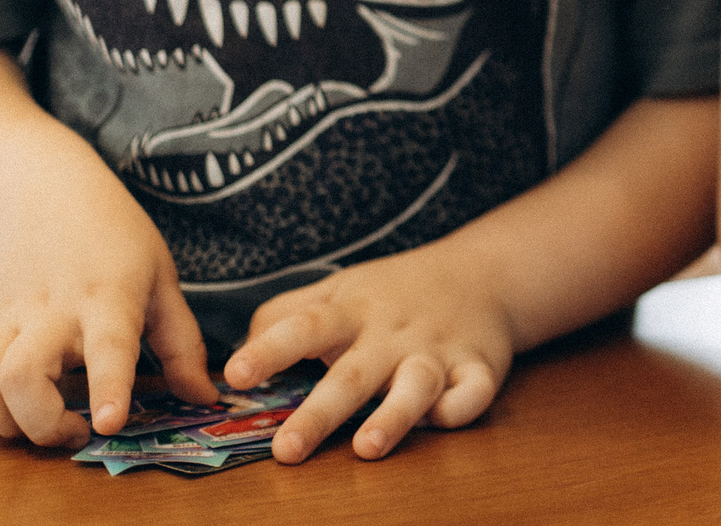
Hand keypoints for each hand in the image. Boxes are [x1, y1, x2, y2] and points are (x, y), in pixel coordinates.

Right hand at [0, 175, 218, 445]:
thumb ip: (182, 345)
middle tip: (78, 434)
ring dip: (8, 421)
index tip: (108, 424)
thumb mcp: (162, 280)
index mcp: (111, 297)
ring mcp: (10, 316)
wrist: (44, 193)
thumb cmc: (118, 240)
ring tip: (43, 425)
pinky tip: (19, 409)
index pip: (109, 348)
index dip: (108, 389)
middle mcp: (55, 309)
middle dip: (45, 424)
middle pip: (25, 377)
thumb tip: (205, 399)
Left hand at [223, 245, 511, 462]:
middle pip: (353, 373)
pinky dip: (459, 407)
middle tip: (286, 450)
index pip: (306, 326)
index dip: (271, 349)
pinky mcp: (479, 368)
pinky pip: (473, 391)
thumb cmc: (397, 290)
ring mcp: (438, 351)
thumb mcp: (340, 287)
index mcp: (354, 311)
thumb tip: (234, 353)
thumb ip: (286, 313)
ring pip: (416, 385)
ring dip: (392, 416)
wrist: (486, 271)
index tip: (236, 374)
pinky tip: (440, 419)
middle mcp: (393, 333)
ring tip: (366, 447)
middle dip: (320, 413)